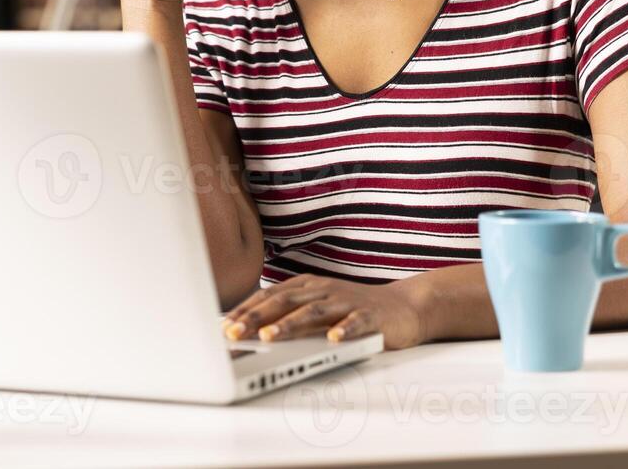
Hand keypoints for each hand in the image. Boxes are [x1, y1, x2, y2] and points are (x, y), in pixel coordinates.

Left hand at [221, 273, 426, 349]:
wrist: (403, 307)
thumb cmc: (352, 310)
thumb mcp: (317, 311)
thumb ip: (290, 318)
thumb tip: (251, 333)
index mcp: (306, 287)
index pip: (269, 297)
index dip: (246, 310)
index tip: (224, 326)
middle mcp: (323, 290)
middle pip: (285, 302)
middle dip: (257, 317)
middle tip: (235, 332)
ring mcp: (346, 301)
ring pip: (314, 311)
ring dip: (290, 324)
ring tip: (271, 336)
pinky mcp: (371, 316)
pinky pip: (355, 322)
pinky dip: (343, 330)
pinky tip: (332, 339)